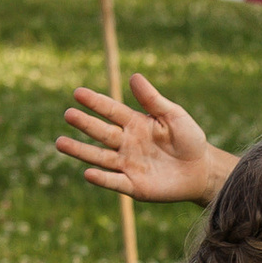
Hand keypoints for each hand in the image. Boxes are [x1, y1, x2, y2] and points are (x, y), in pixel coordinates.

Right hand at [57, 72, 223, 203]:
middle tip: (68, 114)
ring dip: (81, 151)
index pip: (111, 110)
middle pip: (101, 132)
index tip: (78, 93)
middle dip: (85, 124)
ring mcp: (128, 165)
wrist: (201, 170)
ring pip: (100, 157)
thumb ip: (153, 100)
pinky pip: (115, 181)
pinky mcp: (134, 186)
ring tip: (60, 143)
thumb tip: (134, 76)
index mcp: (134, 123)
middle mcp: (126, 143)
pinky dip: (102, 178)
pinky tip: (88, 173)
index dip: (95, 102)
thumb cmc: (188, 139)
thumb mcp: (173, 115)